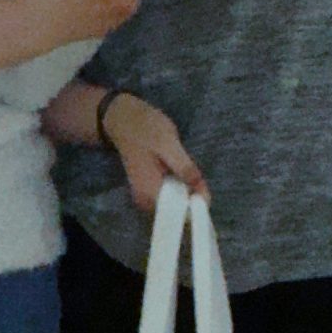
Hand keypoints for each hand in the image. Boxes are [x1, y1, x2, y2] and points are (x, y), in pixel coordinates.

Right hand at [102, 95, 207, 214]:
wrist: (124, 119)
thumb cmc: (145, 129)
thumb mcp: (168, 144)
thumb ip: (184, 167)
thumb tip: (201, 190)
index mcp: (149, 191)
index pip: (178, 213)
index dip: (196, 206)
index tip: (207, 195)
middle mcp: (145, 199)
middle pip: (177, 210)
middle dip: (192, 198)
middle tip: (199, 180)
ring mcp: (145, 195)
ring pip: (175, 202)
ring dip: (187, 192)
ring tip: (191, 175)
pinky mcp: (148, 188)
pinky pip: (169, 194)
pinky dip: (179, 187)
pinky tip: (182, 174)